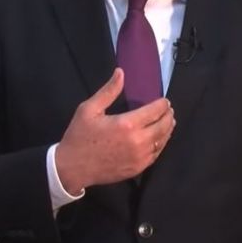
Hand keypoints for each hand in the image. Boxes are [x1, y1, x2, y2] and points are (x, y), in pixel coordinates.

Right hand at [56, 68, 174, 192]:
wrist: (72, 168)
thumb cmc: (79, 137)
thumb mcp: (89, 109)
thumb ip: (108, 91)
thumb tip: (121, 72)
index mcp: (127, 124)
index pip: (155, 111)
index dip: (163, 104)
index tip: (165, 101)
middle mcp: (138, 141)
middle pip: (163, 126)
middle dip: (168, 116)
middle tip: (169, 110)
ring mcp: (140, 157)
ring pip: (162, 141)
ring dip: (167, 130)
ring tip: (168, 122)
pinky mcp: (138, 169)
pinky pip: (156, 155)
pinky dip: (161, 144)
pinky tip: (159, 139)